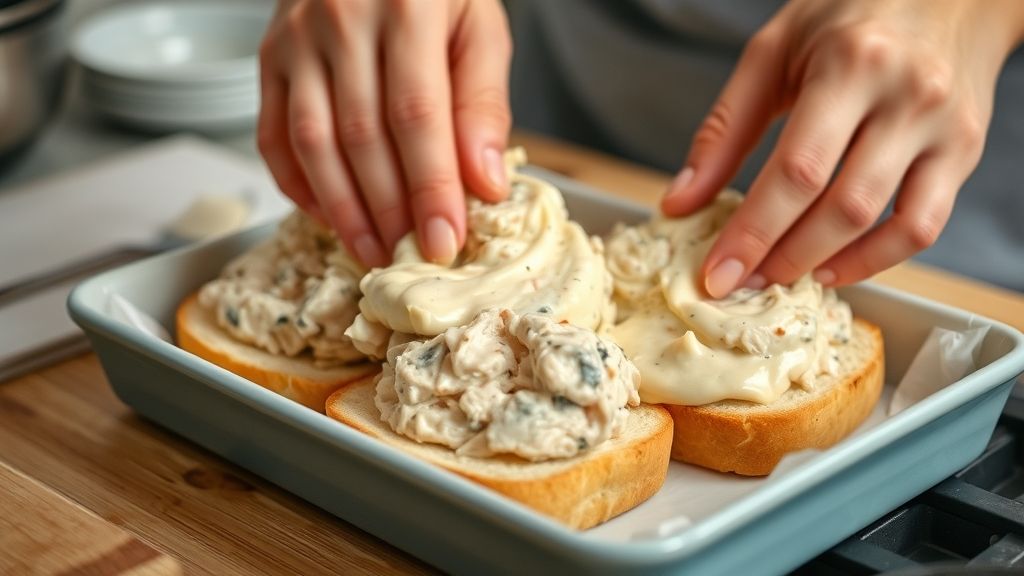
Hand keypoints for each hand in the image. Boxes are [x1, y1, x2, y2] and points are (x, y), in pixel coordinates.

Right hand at [257, 0, 511, 266]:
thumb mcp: (480, 26)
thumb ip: (484, 103)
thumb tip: (485, 185)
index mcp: (407, 7)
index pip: (417, 116)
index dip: (430, 187)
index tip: (445, 241)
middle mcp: (342, 21)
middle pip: (362, 136)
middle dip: (390, 210)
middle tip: (412, 257)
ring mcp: (296, 40)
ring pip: (312, 143)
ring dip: (343, 209)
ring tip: (373, 251)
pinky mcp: (270, 58)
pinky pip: (273, 135)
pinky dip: (298, 185)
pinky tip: (328, 216)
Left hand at [661, 0, 1023, 297]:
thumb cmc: (850, 15)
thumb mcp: (773, 52)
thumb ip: (724, 129)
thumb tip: (680, 202)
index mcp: (850, 64)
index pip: (796, 170)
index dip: (752, 232)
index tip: (716, 274)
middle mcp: (907, 96)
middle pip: (841, 205)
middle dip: (781, 257)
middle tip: (740, 283)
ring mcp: (944, 128)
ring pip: (886, 223)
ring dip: (824, 263)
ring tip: (778, 276)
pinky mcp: (963, 152)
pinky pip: (925, 226)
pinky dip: (877, 259)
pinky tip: (831, 266)